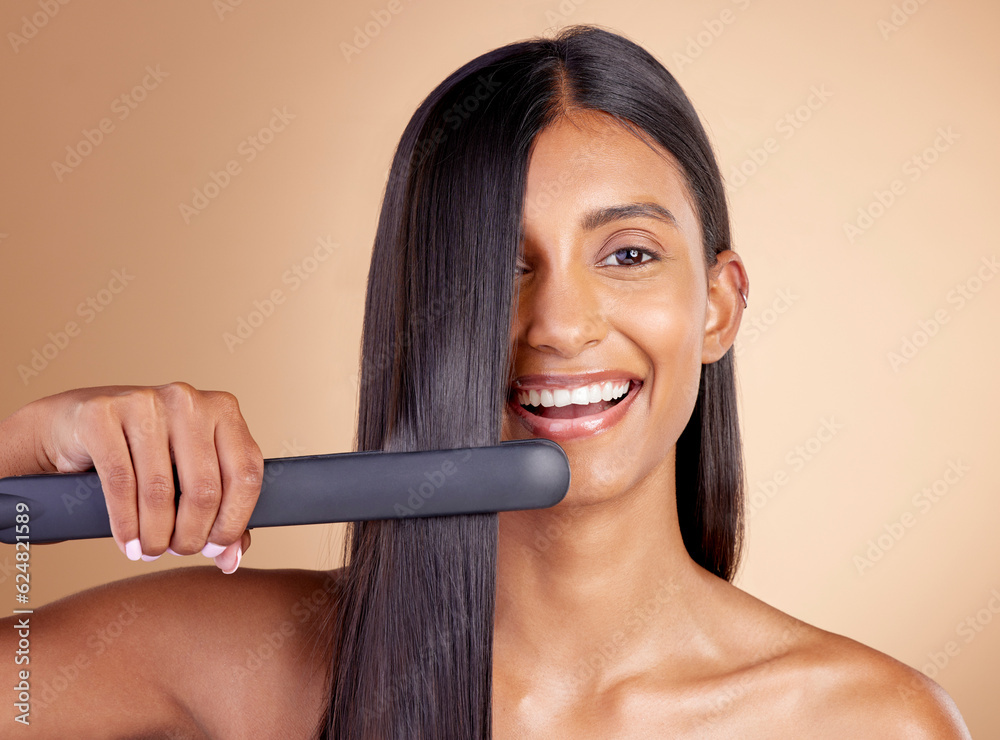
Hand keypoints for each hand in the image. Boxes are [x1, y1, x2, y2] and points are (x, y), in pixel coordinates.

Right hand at [28, 382, 261, 572]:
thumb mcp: (188, 475)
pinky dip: (126, 524)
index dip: (233, 520)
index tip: (216, 547)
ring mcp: (145, 402)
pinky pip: (120, 483)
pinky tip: (128, 542)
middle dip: (192, 534)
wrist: (76, 424)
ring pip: (160, 490)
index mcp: (223, 410)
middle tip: (179, 551)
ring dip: (156, 535)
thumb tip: (231, 559)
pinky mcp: (103, 414)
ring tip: (151, 551)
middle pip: (204, 488)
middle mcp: (189, 401)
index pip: (246, 473)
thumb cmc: (144, 452)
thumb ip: (219, 513)